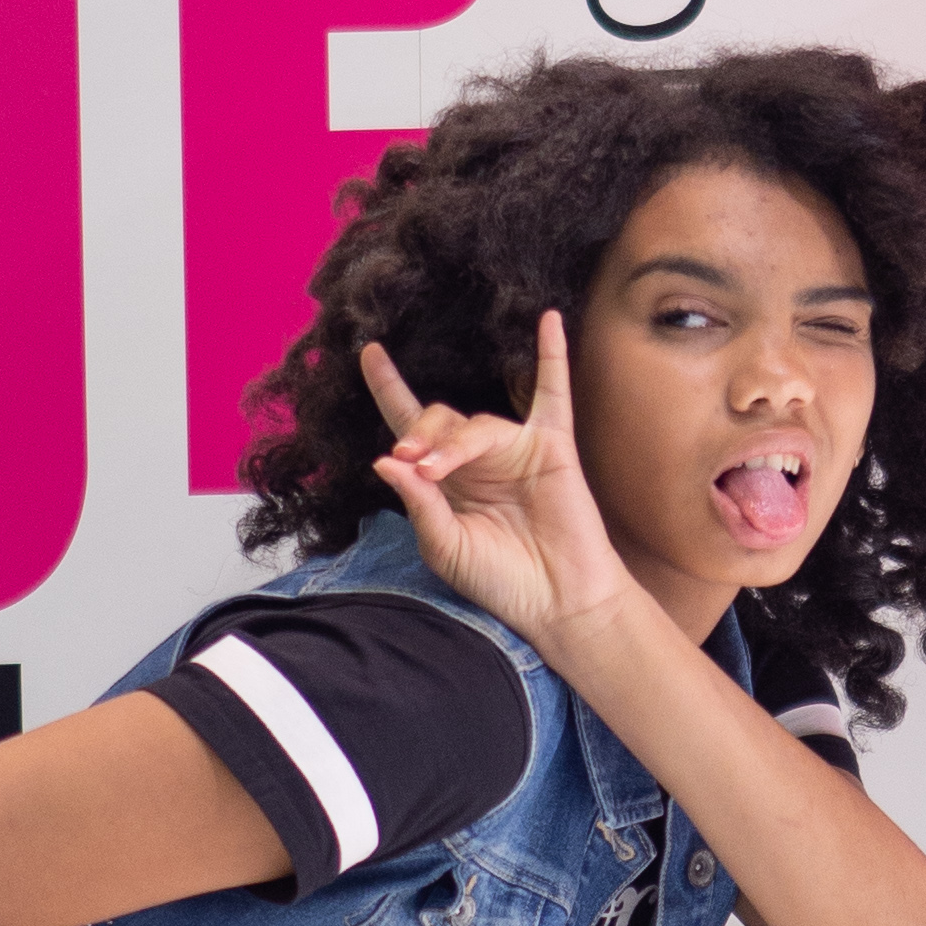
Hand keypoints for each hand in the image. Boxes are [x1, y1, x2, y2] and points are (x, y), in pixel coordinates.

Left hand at [362, 317, 638, 658]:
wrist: (557, 602)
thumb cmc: (500, 581)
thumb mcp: (443, 547)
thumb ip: (417, 504)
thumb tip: (385, 460)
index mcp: (444, 482)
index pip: (409, 425)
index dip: (388, 389)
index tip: (369, 353)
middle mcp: (476, 459)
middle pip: (438, 419)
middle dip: (418, 435)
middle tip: (412, 463)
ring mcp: (515, 449)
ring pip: (476, 423)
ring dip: (452, 443)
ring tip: (438, 472)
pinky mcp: (553, 448)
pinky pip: (553, 395)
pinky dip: (552, 357)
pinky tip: (550, 322)